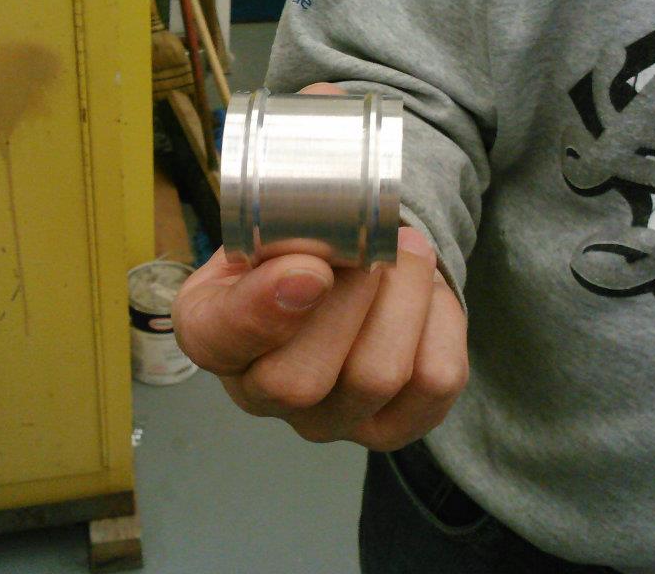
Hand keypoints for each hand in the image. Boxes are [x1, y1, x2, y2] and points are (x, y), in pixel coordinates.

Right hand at [172, 226, 468, 450]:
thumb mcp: (269, 226)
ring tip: (406, 252)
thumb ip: (281, 235)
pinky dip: (441, 321)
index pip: (220, 341)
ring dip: (404, 298)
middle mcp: (261, 395)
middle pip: (300, 380)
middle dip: (352, 299)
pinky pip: (435, 382)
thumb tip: (319, 261)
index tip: (312, 267)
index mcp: (213, 335)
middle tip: (375, 242)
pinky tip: (423, 294)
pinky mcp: (393, 427)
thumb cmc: (295, 248)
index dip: (263, 311)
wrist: (343, 273)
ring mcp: (328, 420)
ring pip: (376, 378)